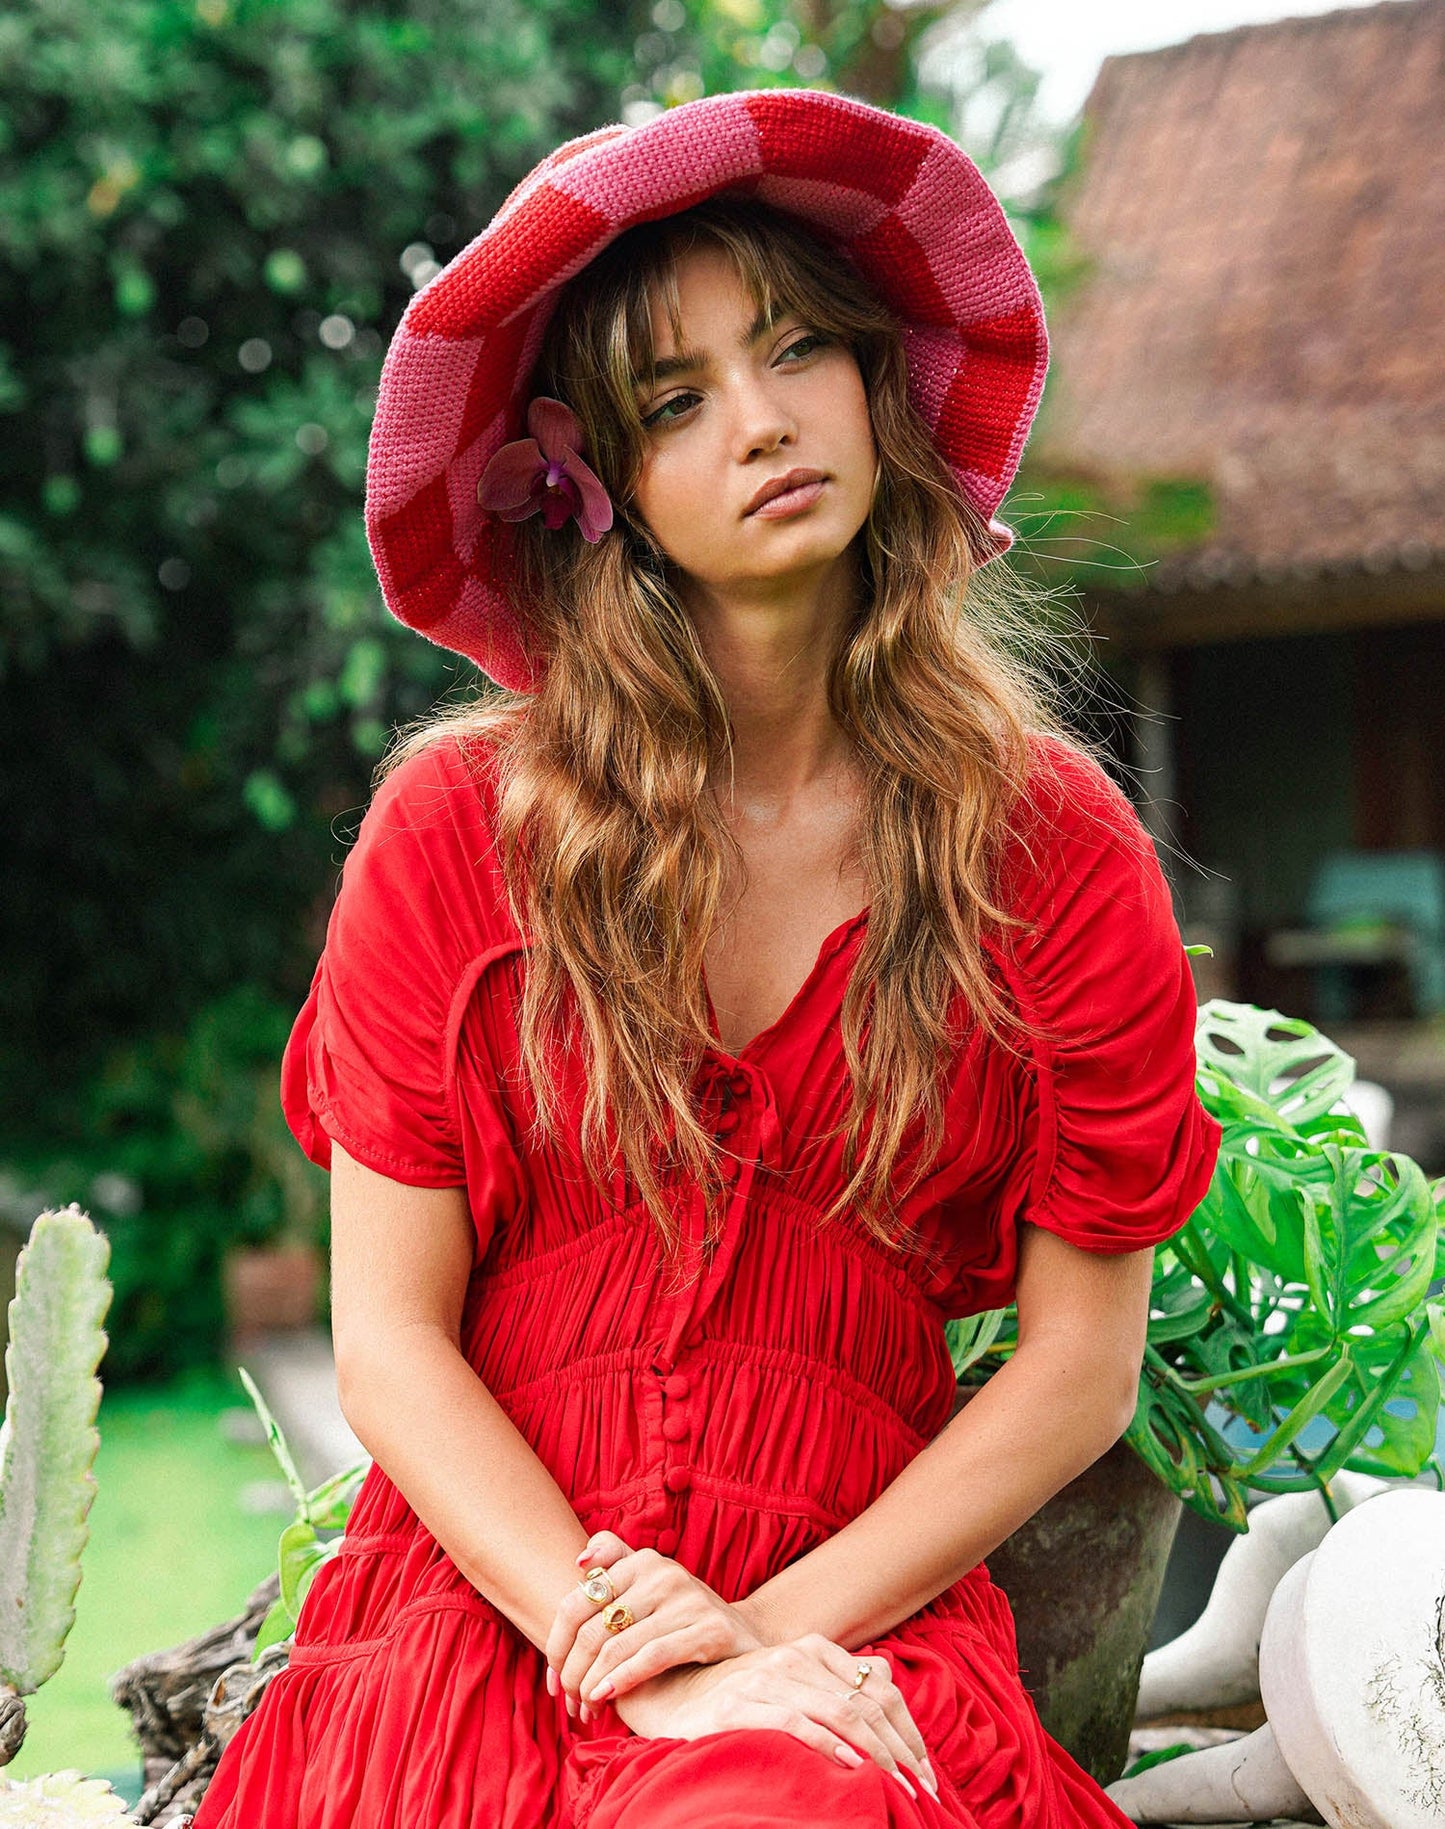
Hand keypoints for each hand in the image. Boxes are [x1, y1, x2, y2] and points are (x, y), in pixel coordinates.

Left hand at [546, 1531, 765, 1720]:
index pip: (577, 1603)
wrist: (742, 1635)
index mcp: (641, 1560)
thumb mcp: (649, 1583)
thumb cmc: (679, 1615)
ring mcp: (688, 1599)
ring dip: (592, 1686)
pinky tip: (606, 1697)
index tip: (553, 1680)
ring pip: (617, 1647)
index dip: (556, 1645)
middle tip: (568, 1703)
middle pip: (592, 1629)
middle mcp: (663, 1573)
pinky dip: (622, 1680)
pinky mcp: (709, 1629)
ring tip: (586, 1710)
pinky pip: (651, 1658)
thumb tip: (579, 1561)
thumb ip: (614, 1560)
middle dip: (573, 1673)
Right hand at [611, 1638, 939, 1801]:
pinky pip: (796, 1724)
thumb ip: (834, 1677)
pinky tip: (852, 1768)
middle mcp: (791, 1657)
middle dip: (900, 1749)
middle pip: (863, 1703)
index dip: (907, 1731)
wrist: (671, 1694)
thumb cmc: (738, 1693)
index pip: (875, 1690)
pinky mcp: (740, 1705)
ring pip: (837, 1713)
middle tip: (924, 1790)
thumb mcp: (791, 1678)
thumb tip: (883, 1679)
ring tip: (899, 1789)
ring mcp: (765, 1678)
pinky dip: (829, 1746)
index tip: (926, 1771)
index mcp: (810, 1648)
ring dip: (876, 1754)